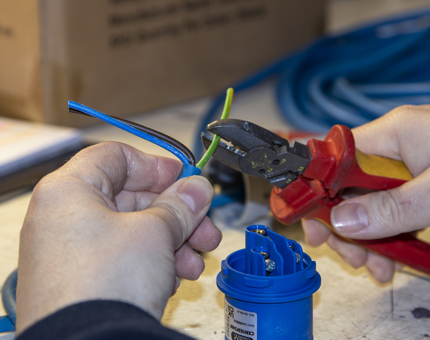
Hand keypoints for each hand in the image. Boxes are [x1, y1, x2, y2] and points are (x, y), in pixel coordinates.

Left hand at [16, 142, 220, 331]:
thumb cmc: (104, 284)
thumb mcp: (154, 232)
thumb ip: (179, 204)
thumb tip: (197, 189)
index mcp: (70, 190)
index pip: (117, 157)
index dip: (156, 165)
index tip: (184, 177)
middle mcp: (64, 218)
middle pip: (131, 198)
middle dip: (176, 212)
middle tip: (204, 222)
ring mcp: (72, 251)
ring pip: (133, 231)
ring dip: (172, 242)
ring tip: (196, 260)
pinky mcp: (82, 279)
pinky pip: (124, 257)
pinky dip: (154, 262)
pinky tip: (175, 277)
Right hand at [302, 105, 429, 282]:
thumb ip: (396, 207)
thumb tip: (343, 222)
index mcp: (394, 134)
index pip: (334, 154)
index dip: (316, 186)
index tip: (311, 221)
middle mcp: (394, 148)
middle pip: (345, 183)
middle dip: (340, 222)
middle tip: (344, 254)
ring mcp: (406, 169)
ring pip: (365, 202)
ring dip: (362, 237)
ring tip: (371, 267)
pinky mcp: (418, 187)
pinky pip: (388, 210)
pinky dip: (384, 236)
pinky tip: (389, 258)